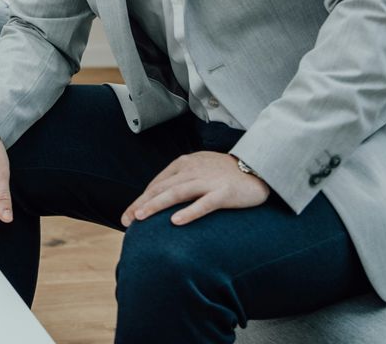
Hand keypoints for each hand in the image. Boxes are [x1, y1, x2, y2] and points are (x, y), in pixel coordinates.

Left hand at [122, 152, 269, 226]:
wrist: (258, 168)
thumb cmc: (226, 173)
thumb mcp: (199, 170)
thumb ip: (181, 180)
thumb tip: (160, 198)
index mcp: (185, 164)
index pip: (157, 183)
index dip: (141, 199)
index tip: (128, 216)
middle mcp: (193, 170)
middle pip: (162, 188)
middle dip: (141, 204)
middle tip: (126, 221)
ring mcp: (208, 181)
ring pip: (177, 193)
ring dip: (156, 205)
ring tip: (141, 218)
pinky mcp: (224, 192)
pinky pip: (204, 203)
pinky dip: (189, 212)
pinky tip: (175, 222)